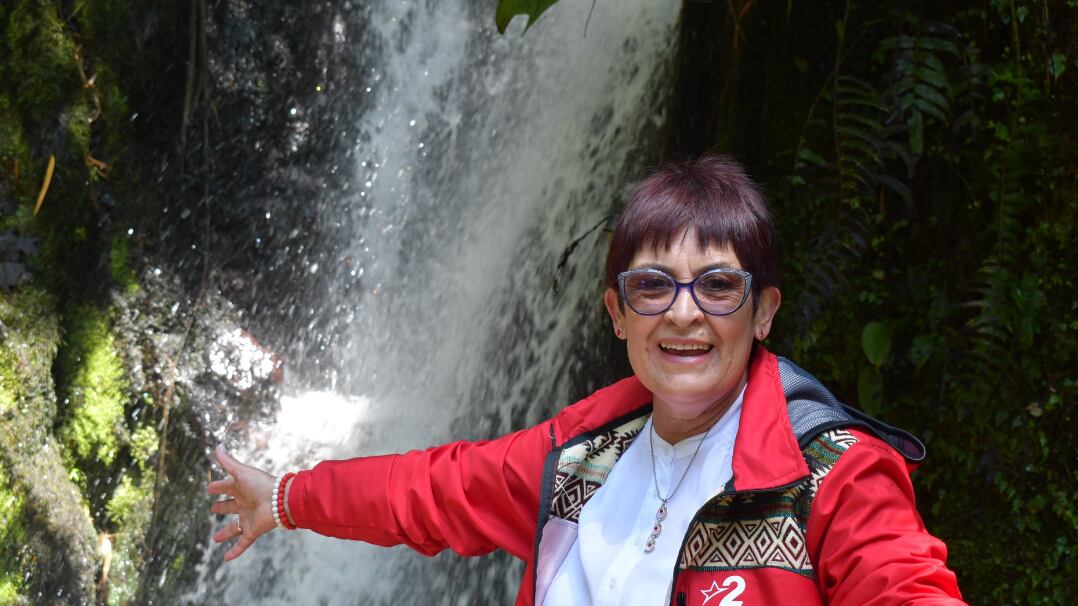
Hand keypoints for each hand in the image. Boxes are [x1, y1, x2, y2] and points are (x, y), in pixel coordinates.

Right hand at [207, 445, 275, 560]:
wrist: (280, 500)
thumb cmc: (262, 484)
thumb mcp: (242, 472)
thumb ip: (228, 461)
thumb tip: (217, 446)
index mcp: (242, 488)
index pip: (227, 487)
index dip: (218, 487)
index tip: (209, 488)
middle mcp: (244, 503)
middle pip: (231, 506)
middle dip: (222, 507)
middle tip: (213, 509)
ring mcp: (248, 518)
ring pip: (234, 527)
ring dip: (225, 533)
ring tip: (215, 538)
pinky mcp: (252, 530)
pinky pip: (242, 543)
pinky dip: (234, 551)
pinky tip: (225, 559)